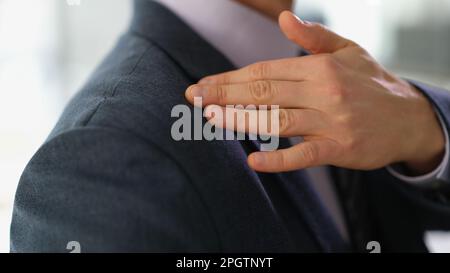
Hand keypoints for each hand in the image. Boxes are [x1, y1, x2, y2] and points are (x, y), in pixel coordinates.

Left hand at [185, 11, 444, 173]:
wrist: (409, 118)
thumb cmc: (371, 83)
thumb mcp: (348, 50)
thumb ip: (314, 37)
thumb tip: (285, 19)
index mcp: (319, 67)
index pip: (264, 71)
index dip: (231, 78)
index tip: (204, 85)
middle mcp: (323, 92)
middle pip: (264, 92)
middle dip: (225, 95)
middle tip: (195, 99)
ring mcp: (331, 122)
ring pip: (277, 120)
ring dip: (241, 119)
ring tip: (210, 119)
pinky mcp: (339, 149)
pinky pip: (304, 156)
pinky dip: (279, 159)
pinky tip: (254, 161)